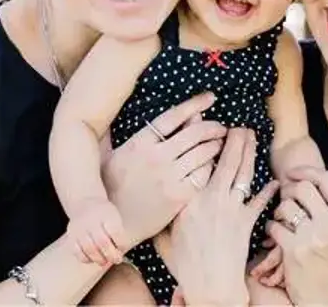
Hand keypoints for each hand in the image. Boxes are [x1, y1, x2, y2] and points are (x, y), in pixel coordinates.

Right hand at [67, 197, 125, 265]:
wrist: (85, 204)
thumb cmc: (105, 215)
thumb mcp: (115, 216)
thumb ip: (119, 232)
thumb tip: (120, 252)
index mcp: (106, 214)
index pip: (115, 231)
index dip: (121, 243)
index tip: (123, 247)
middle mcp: (91, 220)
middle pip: (102, 242)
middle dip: (112, 255)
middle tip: (117, 259)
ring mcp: (79, 228)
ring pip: (89, 249)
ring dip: (99, 259)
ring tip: (105, 261)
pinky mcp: (71, 236)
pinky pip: (77, 252)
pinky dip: (86, 259)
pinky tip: (92, 259)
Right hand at [102, 92, 226, 246]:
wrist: (113, 228)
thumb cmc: (108, 193)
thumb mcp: (106, 160)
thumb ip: (110, 138)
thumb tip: (106, 121)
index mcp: (138, 143)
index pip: (173, 116)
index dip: (194, 105)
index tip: (210, 98)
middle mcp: (155, 157)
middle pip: (194, 132)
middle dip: (212, 126)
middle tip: (221, 126)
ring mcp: (168, 177)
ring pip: (202, 152)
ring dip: (215, 145)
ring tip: (220, 143)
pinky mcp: (178, 196)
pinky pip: (202, 175)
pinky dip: (211, 166)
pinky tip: (214, 165)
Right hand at [163, 128, 278, 306]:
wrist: (209, 285)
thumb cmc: (185, 262)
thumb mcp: (167, 232)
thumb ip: (169, 210)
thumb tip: (164, 193)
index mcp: (190, 198)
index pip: (199, 162)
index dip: (207, 142)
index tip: (211, 127)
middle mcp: (212, 198)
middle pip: (227, 161)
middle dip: (235, 140)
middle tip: (240, 126)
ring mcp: (232, 209)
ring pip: (243, 173)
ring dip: (250, 153)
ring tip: (253, 138)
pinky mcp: (247, 223)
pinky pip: (260, 201)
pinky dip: (267, 191)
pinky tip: (273, 181)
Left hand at [266, 167, 327, 305]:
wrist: (325, 296)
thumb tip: (307, 179)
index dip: (307, 170)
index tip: (294, 173)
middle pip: (304, 187)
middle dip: (289, 190)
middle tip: (285, 199)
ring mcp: (313, 237)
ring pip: (287, 204)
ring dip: (278, 210)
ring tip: (281, 219)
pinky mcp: (294, 250)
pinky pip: (274, 224)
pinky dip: (270, 227)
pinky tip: (275, 234)